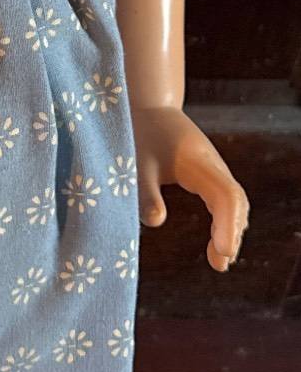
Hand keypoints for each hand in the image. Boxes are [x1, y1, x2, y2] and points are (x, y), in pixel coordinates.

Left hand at [130, 104, 249, 272]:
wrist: (147, 106)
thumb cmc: (138, 133)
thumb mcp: (136, 162)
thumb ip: (144, 191)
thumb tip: (156, 221)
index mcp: (197, 161)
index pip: (224, 195)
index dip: (227, 225)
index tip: (223, 252)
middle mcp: (212, 164)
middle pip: (235, 201)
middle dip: (231, 233)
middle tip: (219, 265)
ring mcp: (213, 168)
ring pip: (234, 202)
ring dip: (230, 230)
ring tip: (218, 261)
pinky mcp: (208, 173)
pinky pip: (226, 200)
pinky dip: (225, 222)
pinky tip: (217, 244)